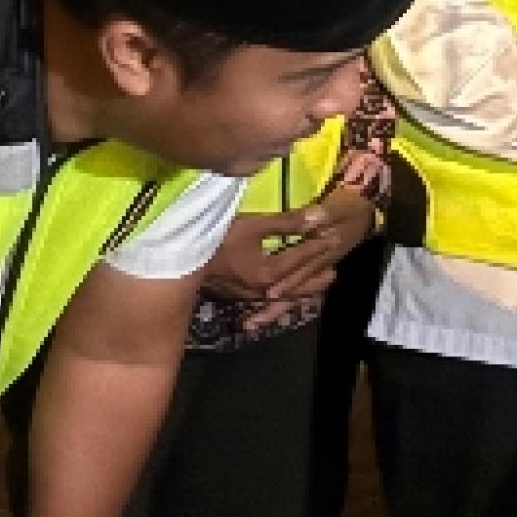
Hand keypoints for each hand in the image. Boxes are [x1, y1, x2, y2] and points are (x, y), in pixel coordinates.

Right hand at [199, 197, 366, 306]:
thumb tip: (320, 216)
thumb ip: (287, 222)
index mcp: (271, 273)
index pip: (302, 257)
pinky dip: (287, 296)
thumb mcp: (252, 225)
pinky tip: (286, 297)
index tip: (334, 234)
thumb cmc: (216, 239)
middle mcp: (267, 291)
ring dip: (307, 287)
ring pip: (289, 296)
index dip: (319, 244)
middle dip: (318, 274)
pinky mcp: (243, 297)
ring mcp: (254, 297)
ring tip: (322, 281)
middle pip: (301, 285)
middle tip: (335, 266)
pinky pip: (274, 300)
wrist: (181, 262)